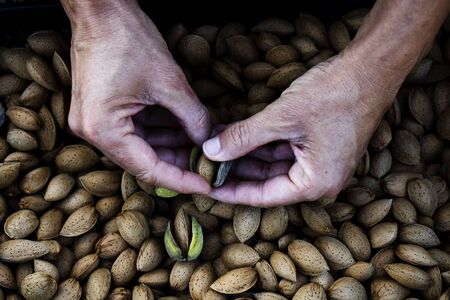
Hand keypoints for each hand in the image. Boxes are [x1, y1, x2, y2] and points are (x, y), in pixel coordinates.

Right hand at [66, 2, 210, 193]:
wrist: (100, 8)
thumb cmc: (128, 39)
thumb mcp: (170, 83)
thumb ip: (193, 118)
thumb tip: (209, 142)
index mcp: (104, 130)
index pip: (149, 169)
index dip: (181, 180)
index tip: (207, 186)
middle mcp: (94, 132)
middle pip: (144, 160)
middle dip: (179, 162)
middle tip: (210, 166)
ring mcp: (96, 121)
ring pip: (142, 146)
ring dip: (172, 146)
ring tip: (203, 149)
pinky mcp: (103, 109)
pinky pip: (136, 130)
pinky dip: (161, 131)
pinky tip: (185, 132)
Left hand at [202, 52, 400, 205]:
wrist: (371, 70)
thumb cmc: (335, 96)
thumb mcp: (282, 118)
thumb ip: (244, 137)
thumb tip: (210, 151)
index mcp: (315, 184)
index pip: (263, 195)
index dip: (231, 191)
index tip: (205, 187)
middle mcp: (318, 179)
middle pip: (265, 181)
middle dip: (234, 169)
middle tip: (203, 163)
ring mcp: (318, 162)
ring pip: (270, 164)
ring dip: (244, 153)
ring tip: (213, 144)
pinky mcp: (316, 146)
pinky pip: (280, 150)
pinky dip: (258, 142)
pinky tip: (234, 133)